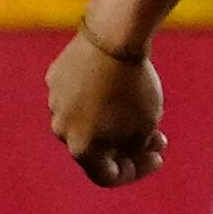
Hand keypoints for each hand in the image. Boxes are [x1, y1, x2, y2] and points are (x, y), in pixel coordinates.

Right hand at [49, 26, 165, 185]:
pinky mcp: (55, 77)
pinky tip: (117, 85)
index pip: (107, 176)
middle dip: (128, 147)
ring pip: (86, 121)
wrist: (113, 37)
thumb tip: (122, 151)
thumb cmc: (133, 86)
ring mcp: (55, 102)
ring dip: (112, 122)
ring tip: (141, 109)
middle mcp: (61, 129)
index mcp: (81, 149)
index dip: (136, 172)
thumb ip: (132, 148)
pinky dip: (98, 98)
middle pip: (97, 149)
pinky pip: (78, 96)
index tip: (157, 157)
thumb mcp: (145, 126)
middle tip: (157, 136)